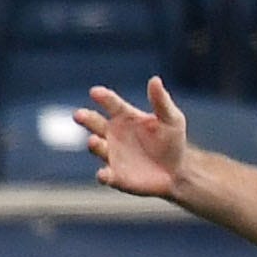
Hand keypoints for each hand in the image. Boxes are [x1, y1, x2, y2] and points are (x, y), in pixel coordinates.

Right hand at [78, 77, 190, 199]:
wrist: (177, 172)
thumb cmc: (172, 141)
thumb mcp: (172, 119)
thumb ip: (161, 101)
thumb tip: (155, 79)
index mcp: (125, 116)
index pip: (111, 103)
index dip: (104, 97)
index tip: (96, 92)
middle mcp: (113, 133)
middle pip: (95, 123)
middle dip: (86, 118)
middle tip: (79, 114)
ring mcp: (112, 154)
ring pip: (97, 147)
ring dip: (94, 144)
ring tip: (94, 140)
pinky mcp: (116, 176)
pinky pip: (106, 176)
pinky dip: (103, 175)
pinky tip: (104, 174)